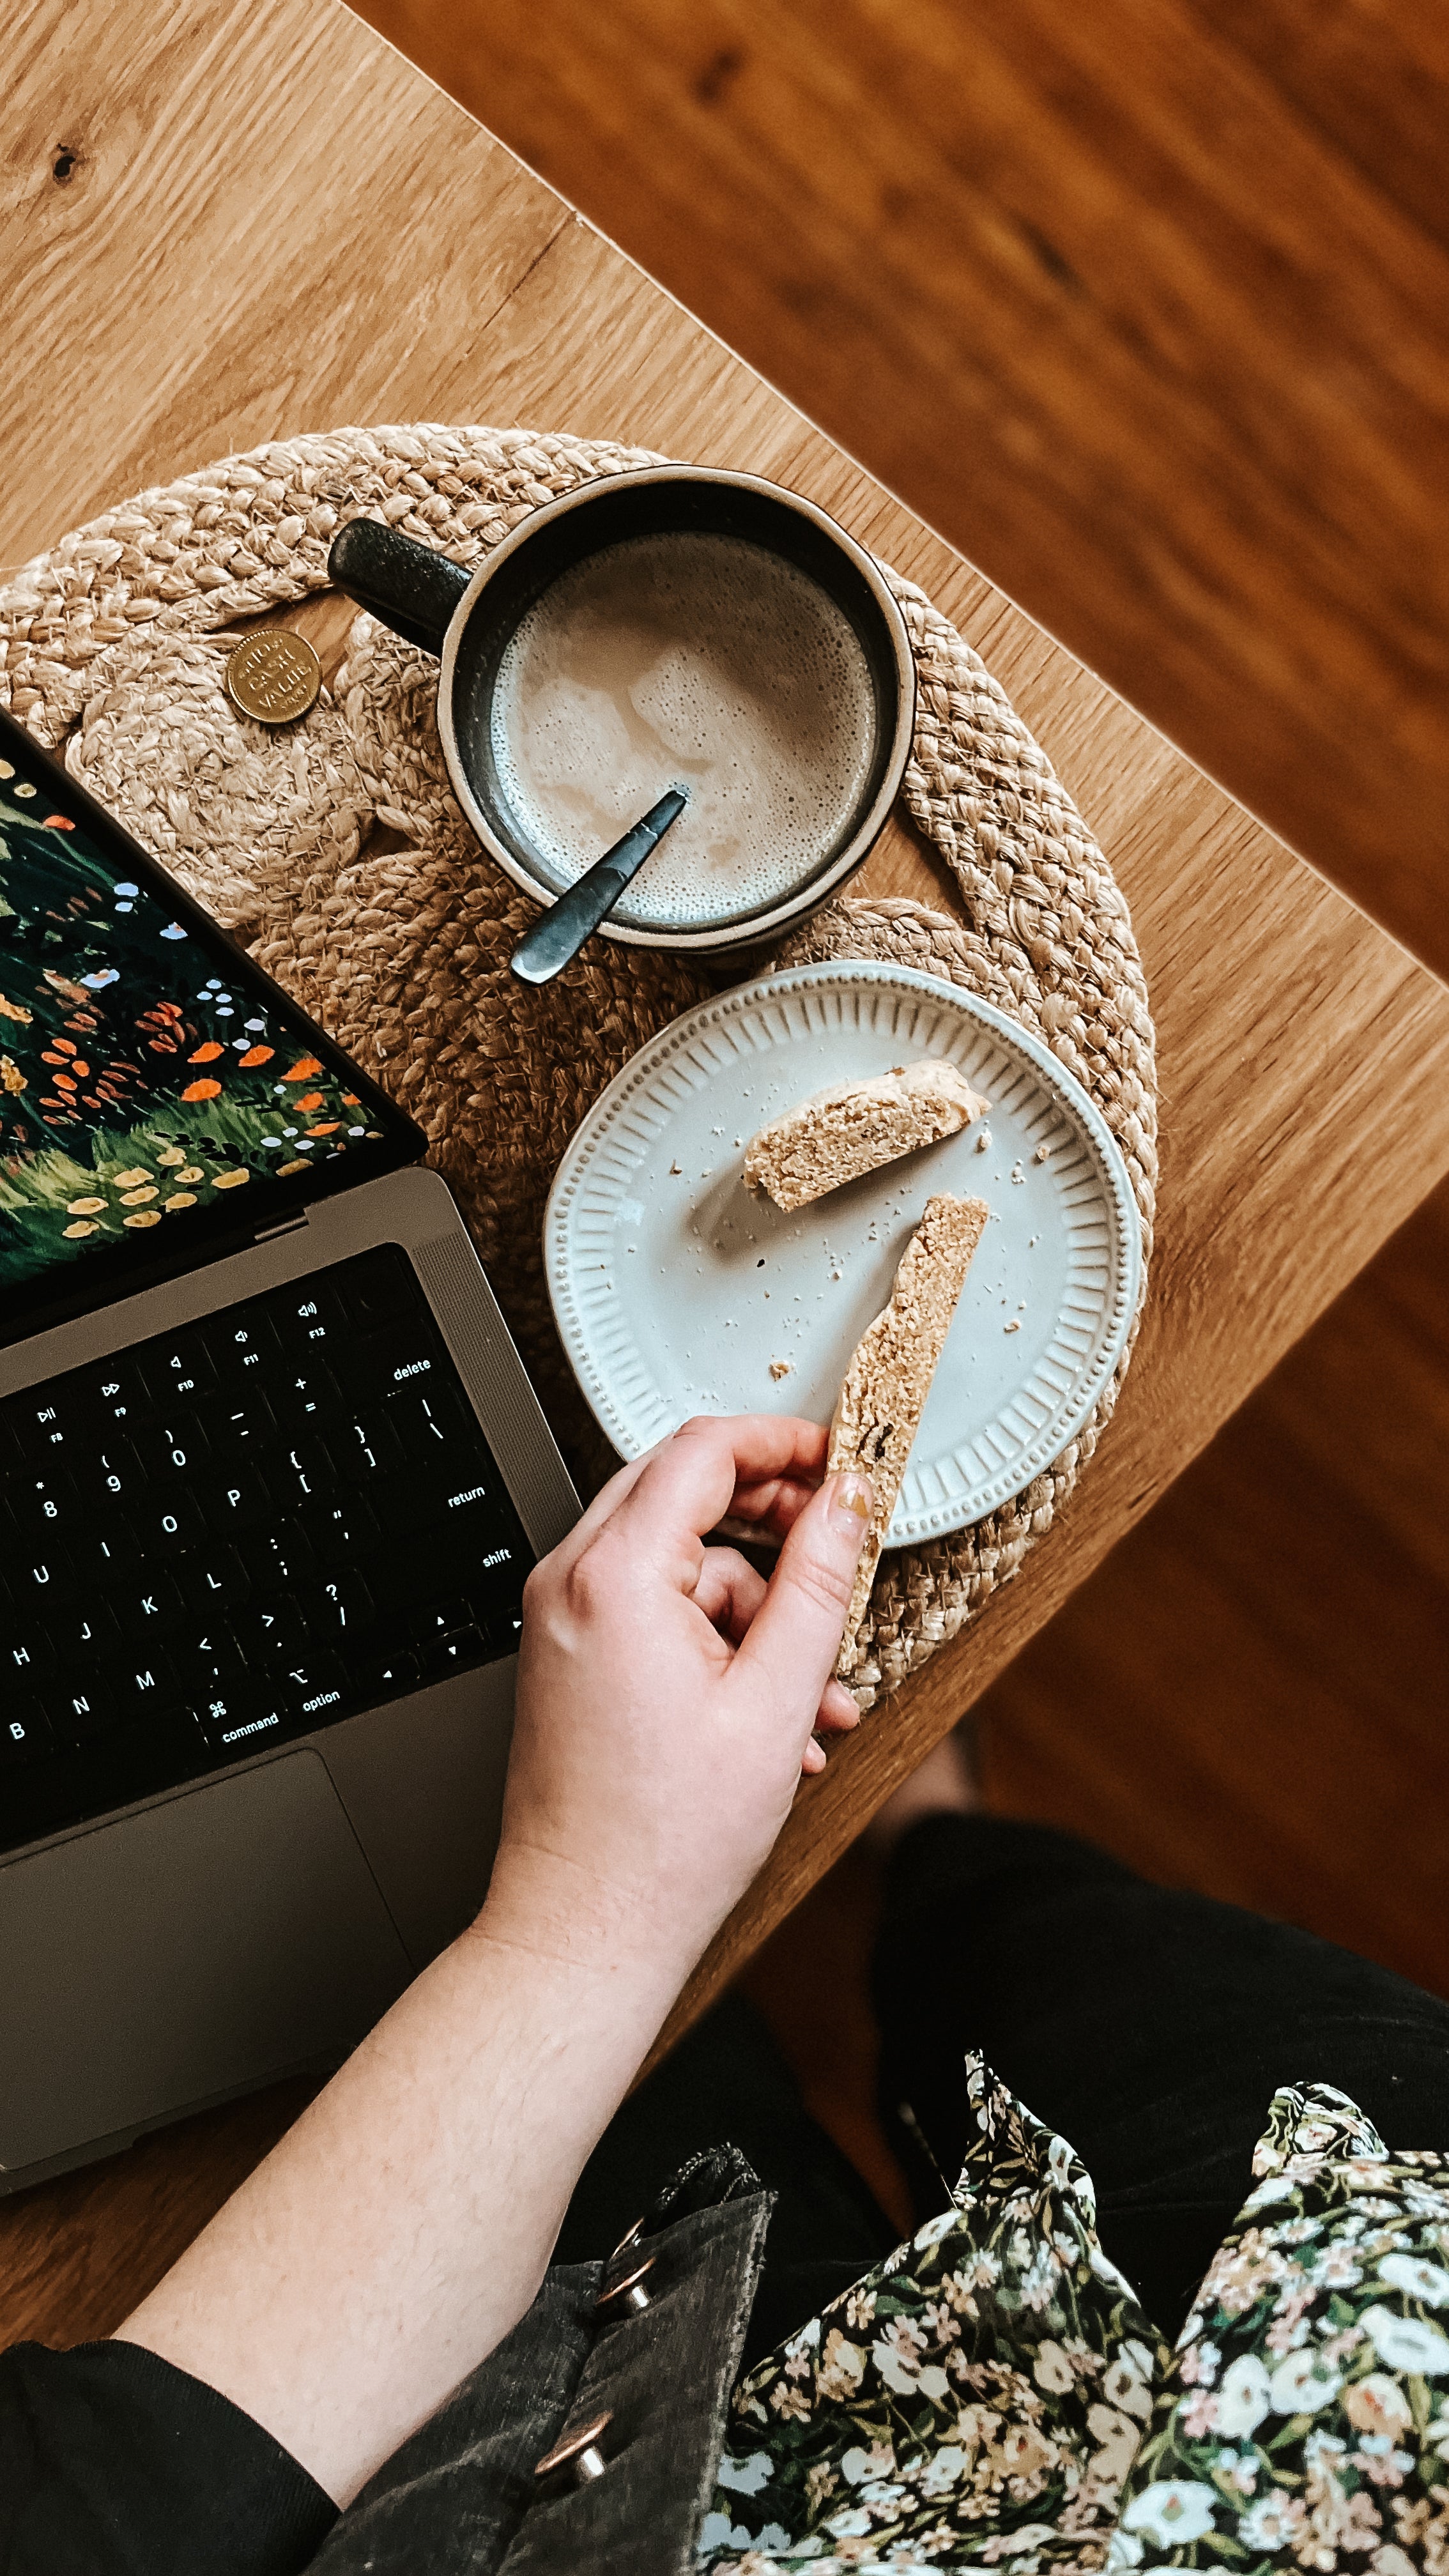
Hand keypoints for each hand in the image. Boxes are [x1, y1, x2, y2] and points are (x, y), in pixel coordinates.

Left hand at [484, 1415, 871, 1989]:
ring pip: (679, 1564)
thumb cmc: (662, 1842)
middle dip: (774, 1523)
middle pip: (684, 1492)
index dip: (784, 1444)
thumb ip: (819, 1584)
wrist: (586, 1928)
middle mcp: (571, 1583)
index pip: (703, 1451)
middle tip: (835, 1547)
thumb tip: (847, 1506)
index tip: (837, 1458)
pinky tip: (769, 1718)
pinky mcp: (568, 1657)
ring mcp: (561, 1621)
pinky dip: (717, 1645)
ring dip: (758, 1613)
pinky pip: (654, 1612)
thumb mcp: (774, 1699)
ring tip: (816, 1695)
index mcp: (615, 1577)